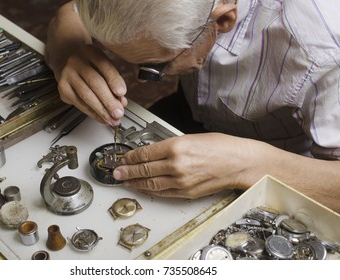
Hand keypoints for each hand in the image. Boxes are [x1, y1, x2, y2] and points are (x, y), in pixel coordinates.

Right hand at [55, 44, 127, 125]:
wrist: (65, 60)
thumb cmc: (90, 65)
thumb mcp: (103, 66)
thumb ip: (113, 82)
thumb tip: (122, 102)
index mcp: (90, 52)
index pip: (104, 65)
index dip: (114, 80)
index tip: (122, 93)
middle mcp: (76, 61)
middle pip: (95, 83)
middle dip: (108, 101)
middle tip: (118, 113)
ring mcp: (67, 75)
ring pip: (86, 95)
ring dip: (101, 111)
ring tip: (112, 119)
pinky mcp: (63, 88)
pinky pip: (79, 103)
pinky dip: (92, 113)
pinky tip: (101, 118)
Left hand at [113, 133, 261, 197]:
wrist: (239, 162)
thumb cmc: (221, 147)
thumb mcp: (190, 137)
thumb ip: (169, 146)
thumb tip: (152, 152)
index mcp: (176, 147)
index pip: (144, 153)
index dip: (130, 157)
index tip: (123, 158)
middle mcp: (176, 165)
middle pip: (144, 170)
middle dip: (126, 171)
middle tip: (116, 171)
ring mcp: (181, 181)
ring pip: (150, 184)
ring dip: (134, 183)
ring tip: (124, 181)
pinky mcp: (187, 192)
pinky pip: (163, 193)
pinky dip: (150, 191)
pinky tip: (142, 189)